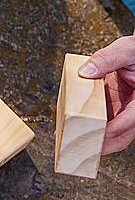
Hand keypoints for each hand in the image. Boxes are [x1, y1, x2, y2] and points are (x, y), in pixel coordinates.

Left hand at [78, 31, 134, 153]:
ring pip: (112, 131)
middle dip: (104, 144)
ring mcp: (125, 109)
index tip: (100, 133)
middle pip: (123, 134)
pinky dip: (89, 124)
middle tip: (82, 149)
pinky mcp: (115, 107)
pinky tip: (71, 126)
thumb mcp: (126, 50)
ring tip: (71, 141)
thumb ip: (107, 59)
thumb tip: (85, 71)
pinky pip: (103, 120)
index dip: (116, 128)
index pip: (131, 118)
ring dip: (94, 138)